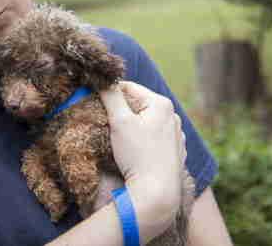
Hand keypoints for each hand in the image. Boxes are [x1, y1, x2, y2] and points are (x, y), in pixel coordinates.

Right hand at [99, 81, 186, 241]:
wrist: (157, 192)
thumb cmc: (138, 155)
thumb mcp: (120, 122)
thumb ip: (111, 96)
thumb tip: (103, 80)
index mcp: (161, 104)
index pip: (129, 87)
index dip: (110, 93)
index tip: (96, 102)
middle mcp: (173, 116)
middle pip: (138, 104)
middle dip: (121, 111)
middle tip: (106, 123)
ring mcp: (175, 135)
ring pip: (146, 121)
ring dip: (131, 126)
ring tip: (119, 139)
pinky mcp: (174, 152)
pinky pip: (154, 138)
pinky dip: (142, 139)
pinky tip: (134, 151)